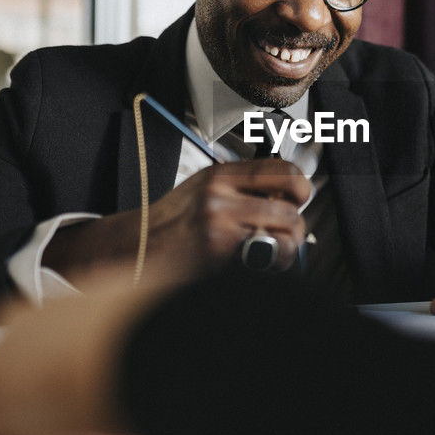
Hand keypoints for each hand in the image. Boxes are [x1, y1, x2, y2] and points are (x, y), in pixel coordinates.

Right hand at [45, 159, 311, 282]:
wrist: (134, 247)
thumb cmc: (172, 224)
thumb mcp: (205, 190)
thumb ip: (241, 189)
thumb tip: (284, 198)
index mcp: (221, 174)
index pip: (282, 169)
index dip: (299, 187)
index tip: (298, 199)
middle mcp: (221, 192)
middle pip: (290, 203)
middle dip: (296, 224)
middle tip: (287, 234)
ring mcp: (219, 219)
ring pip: (284, 229)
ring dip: (288, 247)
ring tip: (273, 254)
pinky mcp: (217, 248)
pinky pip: (265, 253)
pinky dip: (270, 263)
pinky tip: (256, 266)